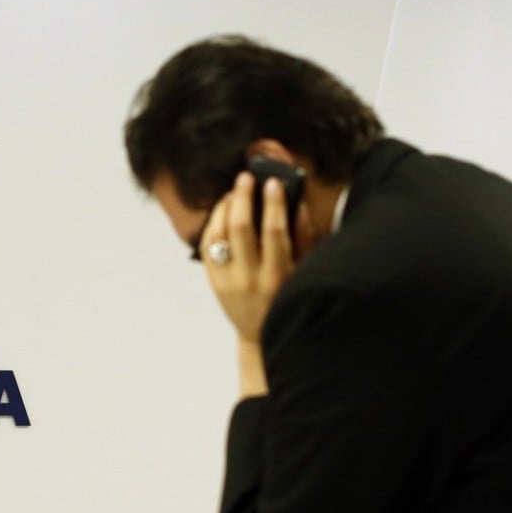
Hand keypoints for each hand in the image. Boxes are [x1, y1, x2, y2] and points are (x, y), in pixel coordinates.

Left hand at [198, 171, 313, 342]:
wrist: (262, 335)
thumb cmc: (288, 298)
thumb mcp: (304, 273)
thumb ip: (304, 239)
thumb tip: (298, 205)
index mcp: (278, 276)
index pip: (275, 232)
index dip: (274, 204)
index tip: (273, 183)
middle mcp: (250, 279)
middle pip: (240, 229)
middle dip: (243, 198)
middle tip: (245, 177)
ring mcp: (227, 281)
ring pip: (219, 234)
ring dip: (224, 208)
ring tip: (234, 192)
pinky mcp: (213, 282)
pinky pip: (207, 245)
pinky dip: (213, 223)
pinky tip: (222, 211)